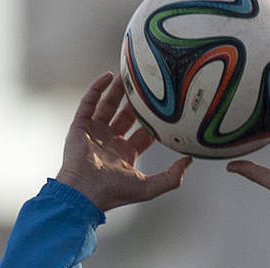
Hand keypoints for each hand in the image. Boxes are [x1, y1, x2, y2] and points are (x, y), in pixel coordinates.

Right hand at [56, 72, 193, 211]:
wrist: (84, 192)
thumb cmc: (113, 193)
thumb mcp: (149, 187)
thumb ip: (172, 177)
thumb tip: (190, 160)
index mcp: (125, 155)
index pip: (143, 133)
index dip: (154, 120)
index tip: (166, 106)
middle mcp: (110, 142)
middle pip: (126, 115)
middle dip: (137, 101)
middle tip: (149, 84)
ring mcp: (94, 133)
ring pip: (108, 105)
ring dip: (118, 89)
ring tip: (129, 73)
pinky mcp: (79, 126)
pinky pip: (88, 102)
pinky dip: (97, 88)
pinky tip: (108, 76)